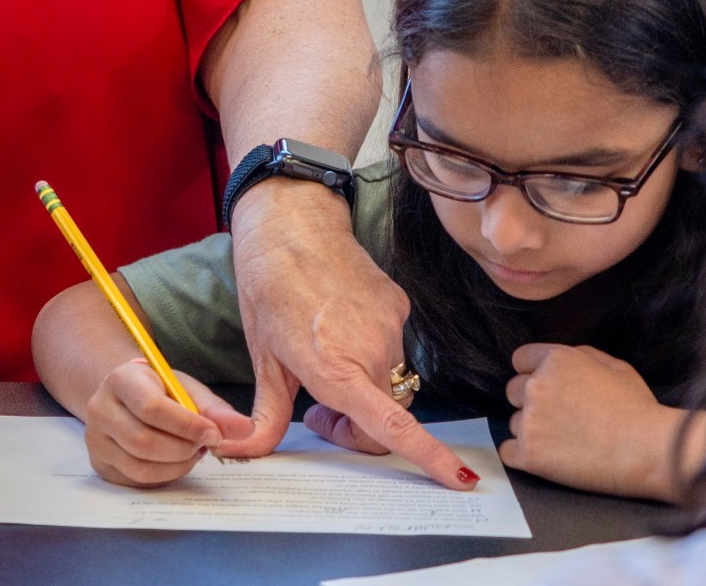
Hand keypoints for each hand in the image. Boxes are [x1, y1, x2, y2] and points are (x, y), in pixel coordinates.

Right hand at [85, 360, 256, 488]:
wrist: (126, 399)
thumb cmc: (160, 391)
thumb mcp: (186, 390)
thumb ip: (215, 409)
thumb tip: (246, 429)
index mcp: (121, 379)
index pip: (151, 408)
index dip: (187, 425)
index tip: (214, 434)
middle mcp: (99, 408)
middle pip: (144, 441)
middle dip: (183, 449)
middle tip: (204, 445)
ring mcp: (95, 438)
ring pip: (140, 466)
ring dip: (177, 465)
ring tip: (192, 452)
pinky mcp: (100, 463)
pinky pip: (137, 480)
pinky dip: (165, 475)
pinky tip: (176, 461)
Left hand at [226, 180, 475, 488]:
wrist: (291, 225)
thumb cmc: (269, 289)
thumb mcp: (263, 358)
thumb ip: (265, 416)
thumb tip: (245, 450)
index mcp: (337, 369)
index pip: (393, 426)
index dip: (431, 457)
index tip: (460, 479)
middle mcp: (372, 351)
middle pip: (385, 418)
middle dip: (356, 427)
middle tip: (316, 412)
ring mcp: (392, 327)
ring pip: (390, 383)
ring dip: (364, 388)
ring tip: (323, 359)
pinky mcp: (400, 306)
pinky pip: (392, 348)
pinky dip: (370, 352)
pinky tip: (339, 327)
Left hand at [502, 343, 698, 501]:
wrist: (649, 450)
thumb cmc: (638, 410)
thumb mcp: (616, 367)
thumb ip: (581, 355)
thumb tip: (562, 358)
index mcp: (556, 360)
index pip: (521, 360)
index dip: (535, 374)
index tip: (550, 391)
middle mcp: (536, 386)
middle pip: (513, 391)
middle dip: (533, 403)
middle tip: (562, 419)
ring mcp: (530, 421)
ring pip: (515, 423)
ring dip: (533, 431)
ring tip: (567, 442)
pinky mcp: (529, 454)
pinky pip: (507, 452)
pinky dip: (523, 456)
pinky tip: (549, 458)